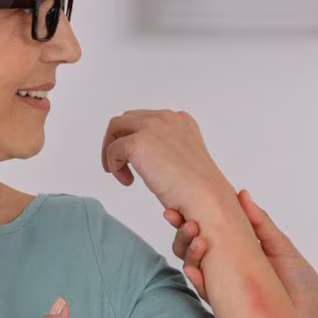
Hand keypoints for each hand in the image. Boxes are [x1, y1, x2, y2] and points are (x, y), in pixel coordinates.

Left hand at [100, 110, 233, 217]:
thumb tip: (150, 156)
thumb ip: (168, 149)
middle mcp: (167, 118)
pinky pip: (112, 150)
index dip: (137, 136)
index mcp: (181, 121)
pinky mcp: (138, 143)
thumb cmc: (200, 189)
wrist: (206, 198)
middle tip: (119, 164)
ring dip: (112, 150)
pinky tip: (128, 181)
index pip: (148, 118)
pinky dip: (114, 166)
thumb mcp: (185, 159)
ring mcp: (152, 128)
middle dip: (119, 139)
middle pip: (128, 119)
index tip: (137, 157)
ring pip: (116, 128)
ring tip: (118, 171)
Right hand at [164, 190, 317, 317]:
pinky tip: (193, 268)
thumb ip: (260, 224)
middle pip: (195, 247)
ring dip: (189, 251)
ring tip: (196, 237)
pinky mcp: (225, 308)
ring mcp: (224, 288)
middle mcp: (227, 269)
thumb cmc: (301, 287)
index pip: (210, 231)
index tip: (180, 206)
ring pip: (195, 267)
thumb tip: (241, 194)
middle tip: (180, 218)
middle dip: (183, 232)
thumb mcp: (281, 248)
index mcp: (239, 251)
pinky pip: (205, 291)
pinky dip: (197, 278)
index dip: (193, 218)